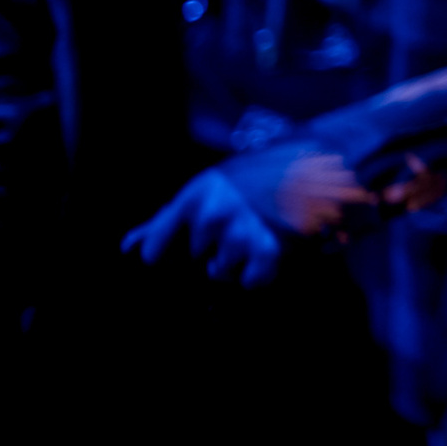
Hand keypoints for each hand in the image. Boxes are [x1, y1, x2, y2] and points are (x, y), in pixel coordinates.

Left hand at [123, 167, 284, 285]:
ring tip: (251, 241)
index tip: (164, 257)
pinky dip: (257, 275)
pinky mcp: (270, 249)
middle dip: (209, 251)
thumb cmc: (257, 177)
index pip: (155, 243)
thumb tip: (129, 246)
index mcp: (195, 195)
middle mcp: (214, 214)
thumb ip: (168, 218)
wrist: (318, 164)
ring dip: (234, 263)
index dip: (160, 252)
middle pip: (193, 257)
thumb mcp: (210, 188)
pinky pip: (250, 280)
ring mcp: (242, 232)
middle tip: (232, 232)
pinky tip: (265, 256)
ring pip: (221, 271)